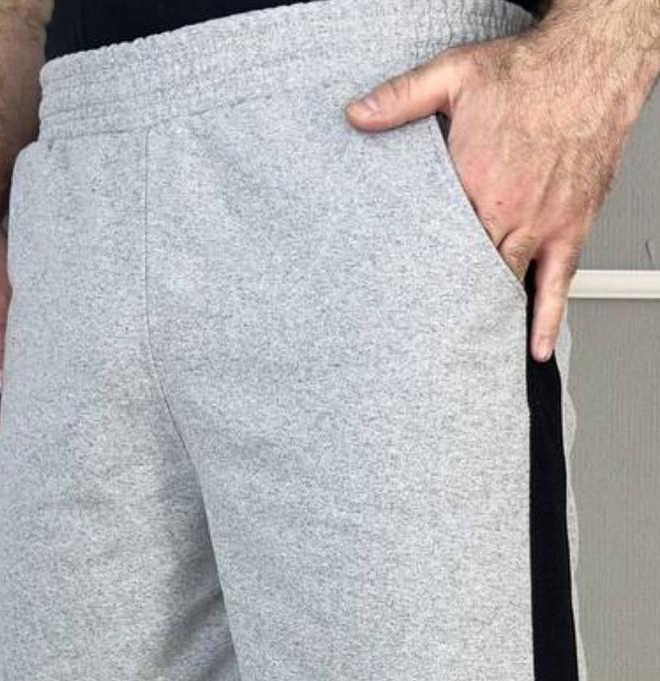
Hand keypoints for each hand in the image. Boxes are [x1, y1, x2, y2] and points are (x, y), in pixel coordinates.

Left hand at [345, 24, 654, 360]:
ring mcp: (542, 225)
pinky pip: (558, 284)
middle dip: (441, 301)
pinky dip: (546, 319)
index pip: (433, 239)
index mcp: (473, 181)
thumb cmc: (529, 73)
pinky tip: (533, 346)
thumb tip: (356, 116)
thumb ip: (402, 97)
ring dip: (482, 314)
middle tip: (416, 336)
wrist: (593, 65)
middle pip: (466, 271)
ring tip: (457, 345)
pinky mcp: (571, 231)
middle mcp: (508, 211)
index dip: (410, 268)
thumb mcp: (453, 73)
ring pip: (506, 283)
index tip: (388, 294)